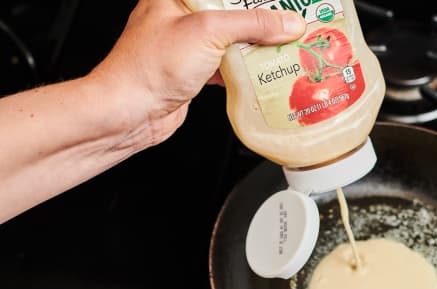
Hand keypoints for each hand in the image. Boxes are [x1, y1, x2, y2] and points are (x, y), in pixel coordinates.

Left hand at [89, 0, 305, 147]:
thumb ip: (252, 24)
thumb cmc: (148, 68)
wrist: (129, 112)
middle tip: (289, 22)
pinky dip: (245, 69)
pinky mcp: (193, 72)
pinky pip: (227, 64)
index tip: (282, 3)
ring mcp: (186, 45)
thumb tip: (287, 23)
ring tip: (283, 46)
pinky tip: (262, 73)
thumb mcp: (209, 32)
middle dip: (261, 19)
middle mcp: (180, 16)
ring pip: (231, 38)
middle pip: (232, 11)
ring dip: (256, 46)